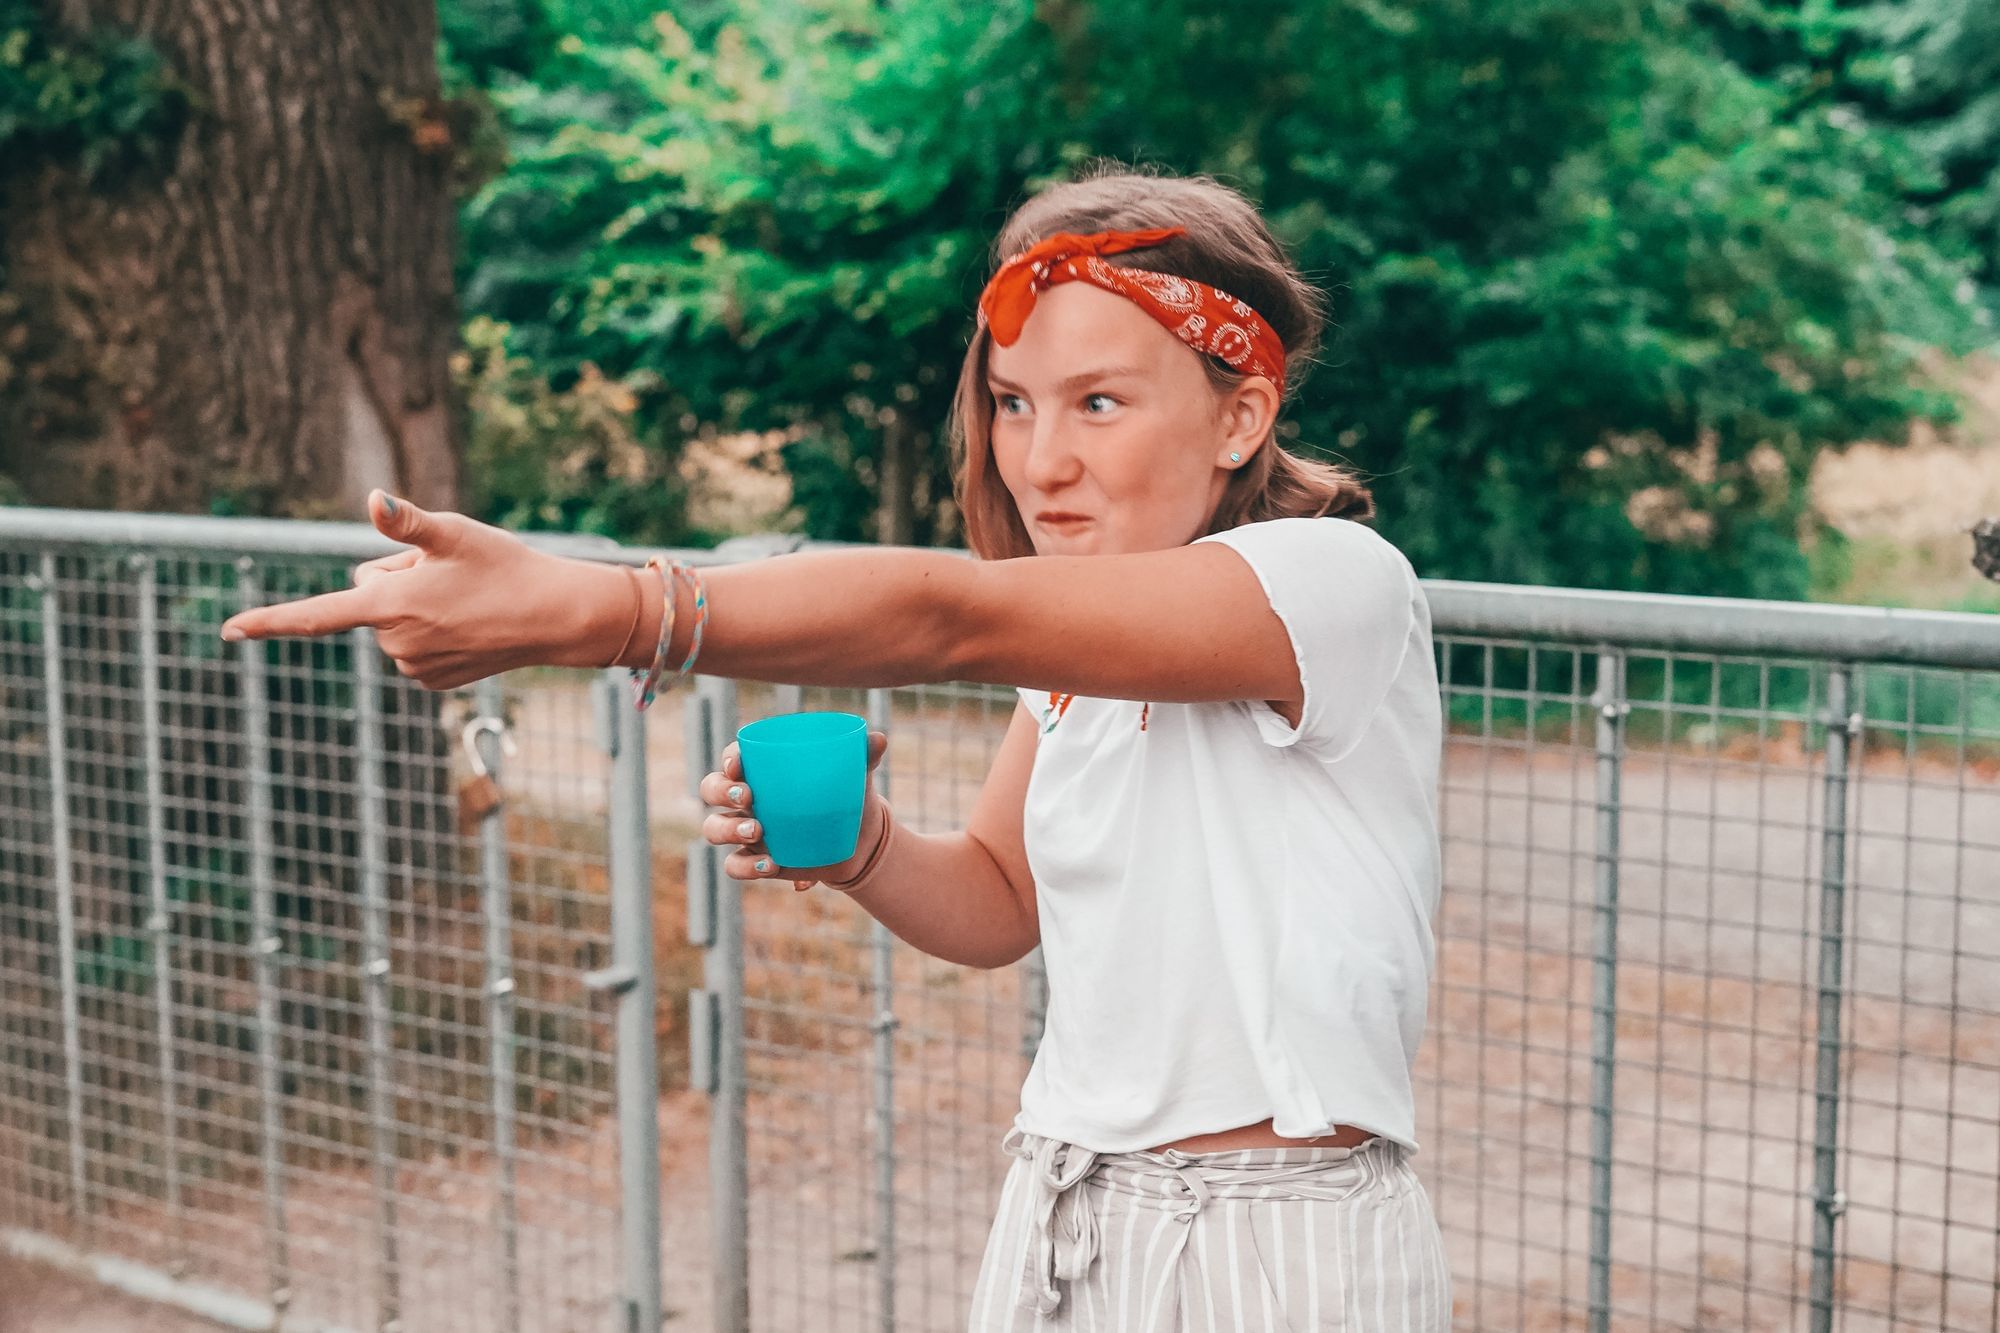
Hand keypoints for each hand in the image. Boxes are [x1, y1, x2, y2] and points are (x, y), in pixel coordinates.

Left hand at [217, 490, 626, 689]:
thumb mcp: (455, 533)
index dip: (269, 621)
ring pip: (392, 623)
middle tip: (448, 574)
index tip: (228, 632)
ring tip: (464, 599)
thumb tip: (374, 498)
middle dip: (397, 581)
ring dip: (417, 606)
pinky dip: (433, 631)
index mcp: (390, 604)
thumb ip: (406, 522)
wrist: (555, 617)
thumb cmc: (506, 567)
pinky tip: (468, 624)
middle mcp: (394, 642)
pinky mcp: (432, 680)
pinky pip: (412, 646)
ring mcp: (413, 666)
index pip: (315, 615)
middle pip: (367, 598)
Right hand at [699, 731, 890, 889]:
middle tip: (748, 798)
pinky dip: (748, 866)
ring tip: (757, 832)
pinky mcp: (755, 859)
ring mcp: (747, 830)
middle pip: (711, 789)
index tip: (740, 765)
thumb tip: (879, 738)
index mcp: (765, 770)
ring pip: (714, 828)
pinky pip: (735, 865)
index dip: (729, 759)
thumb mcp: (858, 777)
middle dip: (720, 792)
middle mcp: (747, 798)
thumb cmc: (850, 798)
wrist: (861, 843)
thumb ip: (865, 756)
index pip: (734, 757)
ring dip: (727, 829)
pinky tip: (772, 864)